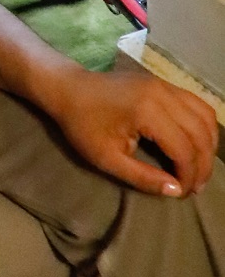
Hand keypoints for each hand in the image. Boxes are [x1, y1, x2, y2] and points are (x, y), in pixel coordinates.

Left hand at [49, 60, 217, 196]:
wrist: (68, 89)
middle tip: (195, 187)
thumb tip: (176, 191)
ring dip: (208, 145)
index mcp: (147, 111)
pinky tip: (197, 145)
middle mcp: (162, 93)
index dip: (189, 176)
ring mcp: (165, 84)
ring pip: (206, 116)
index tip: (183, 193)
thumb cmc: (82, 124)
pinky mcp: (164, 83)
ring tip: (199, 169)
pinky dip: (204, 127)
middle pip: (200, 133)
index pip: (184, 149)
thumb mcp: (106, 158)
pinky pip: (198, 104)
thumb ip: (142, 177)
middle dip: (203, 165)